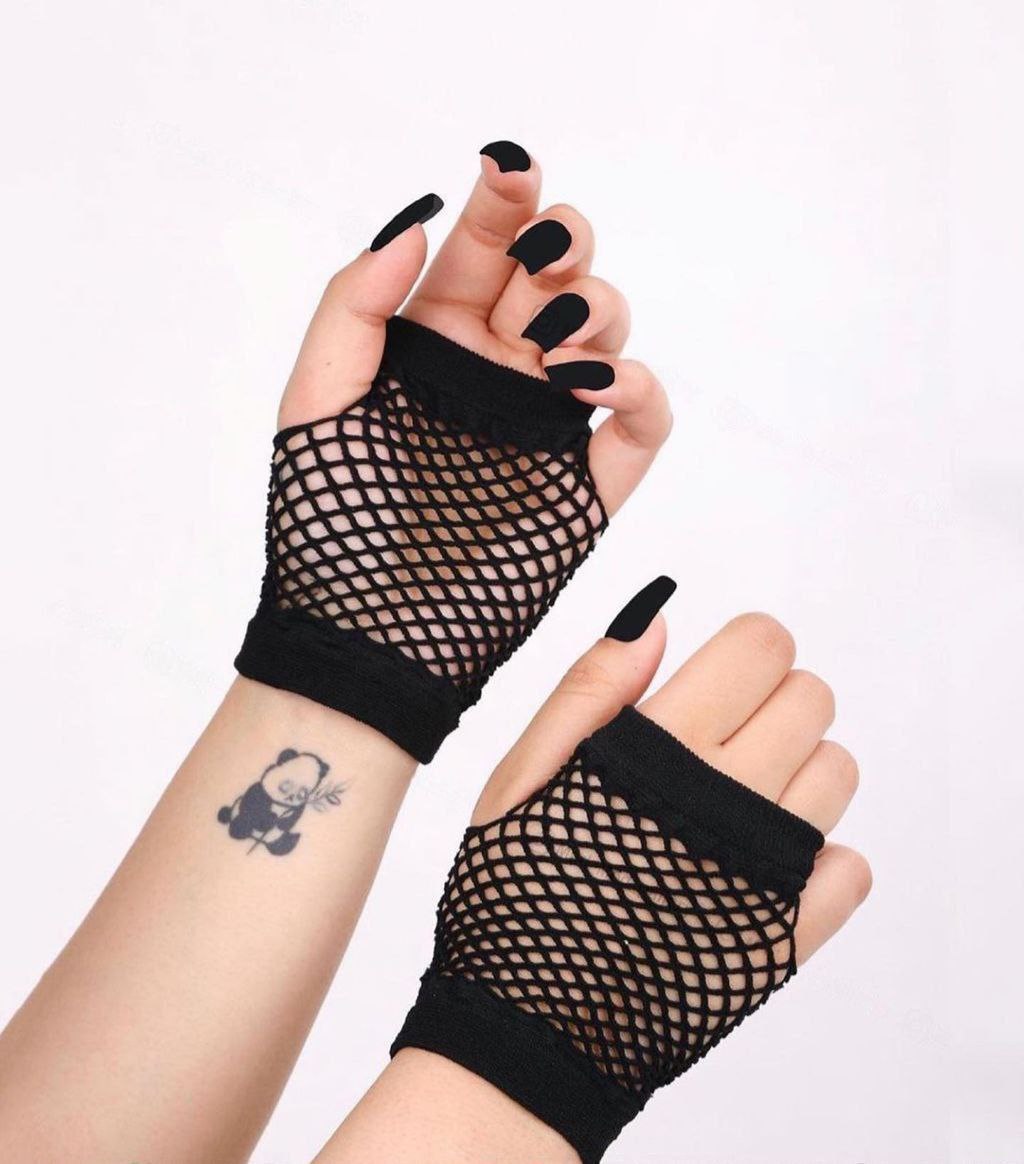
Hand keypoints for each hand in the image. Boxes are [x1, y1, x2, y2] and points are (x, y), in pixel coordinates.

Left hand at [279, 141, 670, 517]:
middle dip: (563, 242)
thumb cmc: (327, 527)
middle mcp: (497, 375)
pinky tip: (589, 383)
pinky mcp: (587, 486)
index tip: (510, 166)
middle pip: (558, 275)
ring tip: (547, 339)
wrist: (365, 638)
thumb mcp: (314, 402)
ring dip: (595, 309)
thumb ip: (352, 306)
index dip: (503, 201)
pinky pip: (642, 421)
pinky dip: (637, 388)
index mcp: (435, 345)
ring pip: (607, 333)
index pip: (482, 251)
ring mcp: (547, 427)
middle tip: (540, 255)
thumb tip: (416, 223)